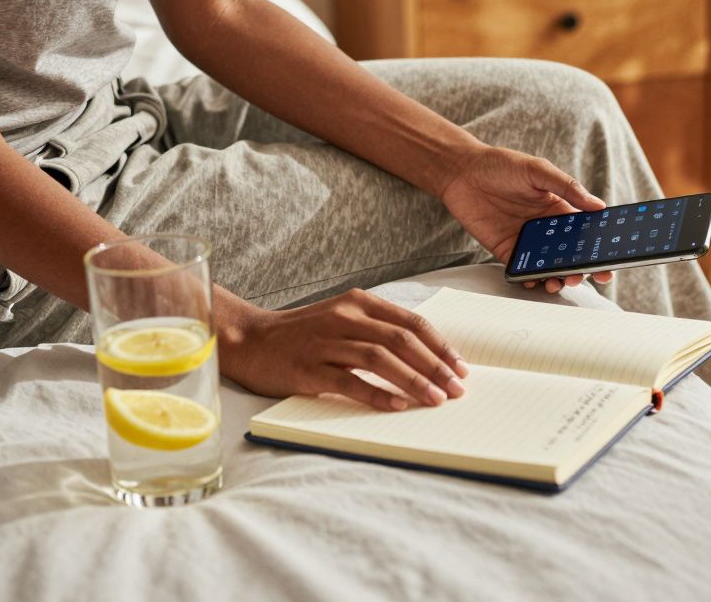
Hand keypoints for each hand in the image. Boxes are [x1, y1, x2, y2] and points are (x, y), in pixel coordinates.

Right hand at [217, 289, 467, 410]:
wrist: (248, 340)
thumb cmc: (303, 335)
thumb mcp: (343, 319)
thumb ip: (378, 330)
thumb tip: (426, 357)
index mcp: (358, 303)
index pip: (410, 323)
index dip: (440, 346)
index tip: (461, 367)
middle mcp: (344, 317)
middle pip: (400, 341)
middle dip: (435, 366)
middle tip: (457, 388)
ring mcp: (325, 343)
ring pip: (379, 359)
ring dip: (413, 381)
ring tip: (435, 400)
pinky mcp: (307, 369)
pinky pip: (348, 382)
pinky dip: (376, 394)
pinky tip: (397, 406)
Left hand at [439, 145, 613, 293]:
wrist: (461, 171)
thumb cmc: (500, 165)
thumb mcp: (538, 170)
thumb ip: (567, 187)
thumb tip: (598, 206)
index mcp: (559, 208)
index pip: (585, 231)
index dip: (598, 246)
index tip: (611, 259)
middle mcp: (546, 228)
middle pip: (571, 254)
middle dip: (584, 268)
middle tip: (591, 276)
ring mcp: (527, 241)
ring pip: (549, 266)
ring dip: (559, 277)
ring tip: (561, 282)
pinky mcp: (506, 250)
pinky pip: (523, 270)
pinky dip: (531, 279)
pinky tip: (534, 281)